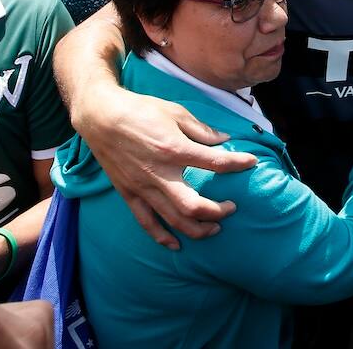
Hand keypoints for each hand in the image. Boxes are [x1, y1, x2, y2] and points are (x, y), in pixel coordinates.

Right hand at [76, 86, 257, 249]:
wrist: (101, 116)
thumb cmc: (139, 109)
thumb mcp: (175, 111)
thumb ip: (201, 129)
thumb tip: (224, 140)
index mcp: (174, 149)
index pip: (215, 162)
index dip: (237, 164)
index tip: (251, 163)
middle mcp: (160, 173)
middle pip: (195, 206)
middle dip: (218, 212)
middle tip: (231, 208)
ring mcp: (143, 187)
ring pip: (174, 220)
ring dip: (198, 229)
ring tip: (214, 228)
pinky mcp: (129, 193)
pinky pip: (146, 222)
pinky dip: (162, 237)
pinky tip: (177, 244)